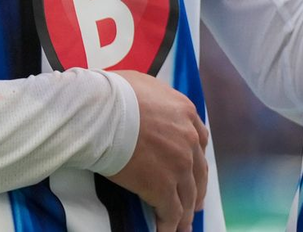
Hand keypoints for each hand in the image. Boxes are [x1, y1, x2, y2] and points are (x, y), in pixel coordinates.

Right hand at [108, 72, 209, 230]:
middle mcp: (188, 141)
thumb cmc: (115, 94)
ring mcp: (178, 166)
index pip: (200, 140)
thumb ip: (158, 100)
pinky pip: (171, 212)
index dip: (196, 158)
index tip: (193, 169)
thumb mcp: (144, 85)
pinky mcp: (163, 188)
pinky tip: (164, 230)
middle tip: (194, 204)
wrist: (102, 114)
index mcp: (186, 113)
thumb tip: (151, 105)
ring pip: (188, 197)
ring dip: (184, 214)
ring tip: (180, 226)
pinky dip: (168, 224)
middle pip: (199, 172)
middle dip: (197, 190)